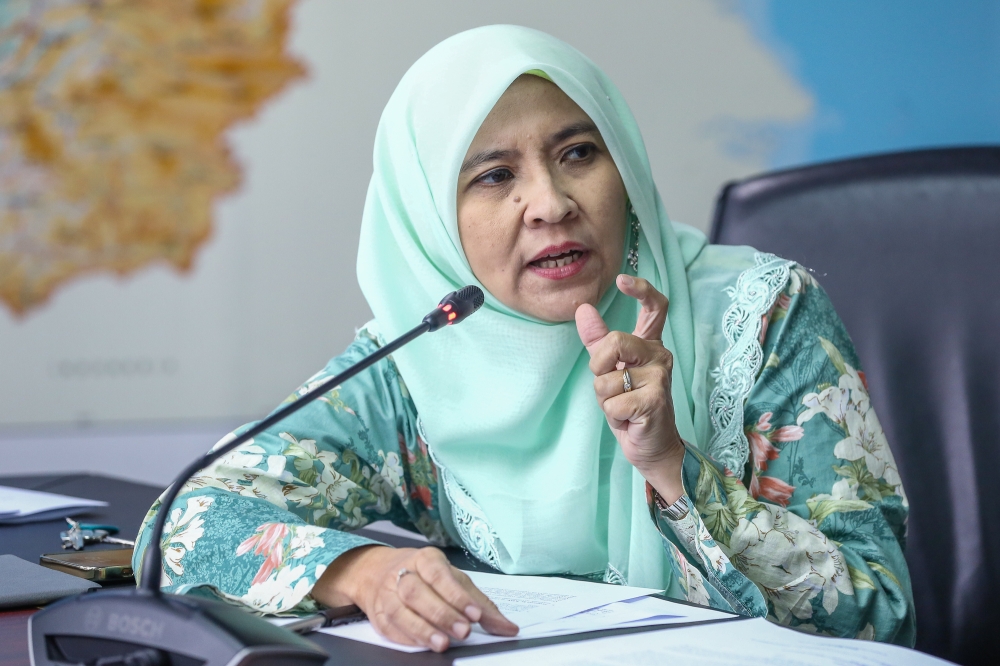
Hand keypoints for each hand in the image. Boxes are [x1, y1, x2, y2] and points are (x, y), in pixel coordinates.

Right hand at [313, 545, 517, 651]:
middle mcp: (403, 573)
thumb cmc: (426, 577)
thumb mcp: (455, 582)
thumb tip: (507, 628)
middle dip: (442, 614)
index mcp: (426, 559)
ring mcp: (387, 594)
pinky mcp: (378, 615)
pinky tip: (423, 644)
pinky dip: (407, 637)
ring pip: (400, 610)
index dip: (456, 595)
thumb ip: (480, 604)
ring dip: (423, 629)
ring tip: (443, 643)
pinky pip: (390, 627)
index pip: (440, 574)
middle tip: (463, 631)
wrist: (377, 573)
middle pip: (417, 592)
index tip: (474, 614)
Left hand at [575, 274, 685, 502]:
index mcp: (649, 345)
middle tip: (609, 385)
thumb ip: (597, 341)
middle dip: (598, 366)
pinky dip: (613, 414)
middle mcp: (660, 355)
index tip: (621, 280)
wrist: (650, 445)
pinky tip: (629, 419)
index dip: (641, 289)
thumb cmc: (630, 406)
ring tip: (622, 406)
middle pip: (615, 341)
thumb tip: (583, 309)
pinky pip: (613, 401)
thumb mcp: (609, 371)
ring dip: (605, 398)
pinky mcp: (655, 400)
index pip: (656, 307)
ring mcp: (660, 377)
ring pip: (607, 378)